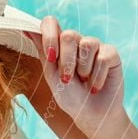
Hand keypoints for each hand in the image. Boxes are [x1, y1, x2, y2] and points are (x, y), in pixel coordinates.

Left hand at [24, 16, 124, 132]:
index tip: (50, 56)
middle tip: (67, 79)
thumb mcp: (52, 75)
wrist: (90, 115)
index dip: (49, 36)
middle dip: (66, 61)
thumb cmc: (69, 96)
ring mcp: (95, 46)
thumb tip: (26, 29)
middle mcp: (77, 41)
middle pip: (69, 35)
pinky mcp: (111, 54)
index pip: (50, 23)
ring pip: (88, 44)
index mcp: (59, 44)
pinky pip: (103, 57)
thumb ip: (43, 51)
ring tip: (84, 82)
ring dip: (83, 69)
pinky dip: (98, 76)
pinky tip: (96, 87)